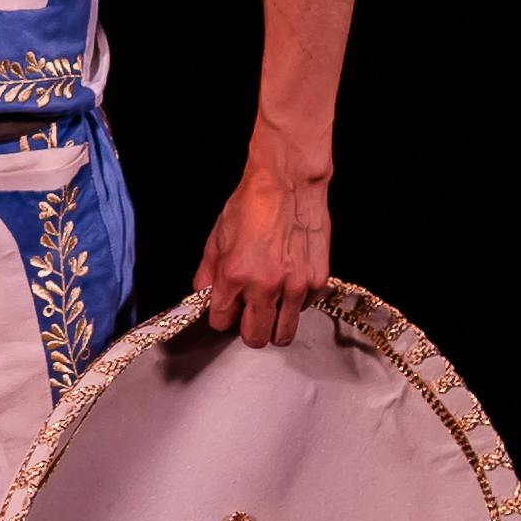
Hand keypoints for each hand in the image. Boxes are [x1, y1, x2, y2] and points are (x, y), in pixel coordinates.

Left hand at [195, 157, 330, 347]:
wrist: (288, 183)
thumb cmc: (253, 205)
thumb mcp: (217, 238)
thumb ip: (207, 275)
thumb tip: (204, 298)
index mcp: (235, 275)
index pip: (221, 322)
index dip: (223, 316)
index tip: (227, 309)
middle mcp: (265, 286)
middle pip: (255, 337)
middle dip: (248, 330)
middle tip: (249, 314)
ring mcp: (294, 286)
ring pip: (283, 334)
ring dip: (274, 324)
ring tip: (271, 306)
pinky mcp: (316, 282)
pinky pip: (303, 310)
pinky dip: (295, 304)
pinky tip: (289, 282)